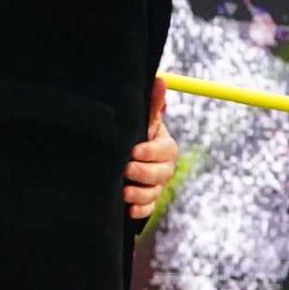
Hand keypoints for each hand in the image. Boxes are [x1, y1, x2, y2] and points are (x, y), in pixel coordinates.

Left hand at [125, 76, 176, 219]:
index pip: (164, 150)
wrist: (125, 156)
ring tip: (123, 191)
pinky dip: (139, 210)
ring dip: (139, 193)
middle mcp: (164, 167)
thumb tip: (160, 80)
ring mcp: (156, 186)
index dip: (150, 152)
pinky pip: (148, 209)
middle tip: (126, 169)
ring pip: (154, 193)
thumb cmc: (137, 134)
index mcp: (165, 146)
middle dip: (143, 173)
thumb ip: (152, 105)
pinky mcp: (147, 201)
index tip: (134, 150)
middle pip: (161, 174)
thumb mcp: (143, 120)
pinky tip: (127, 209)